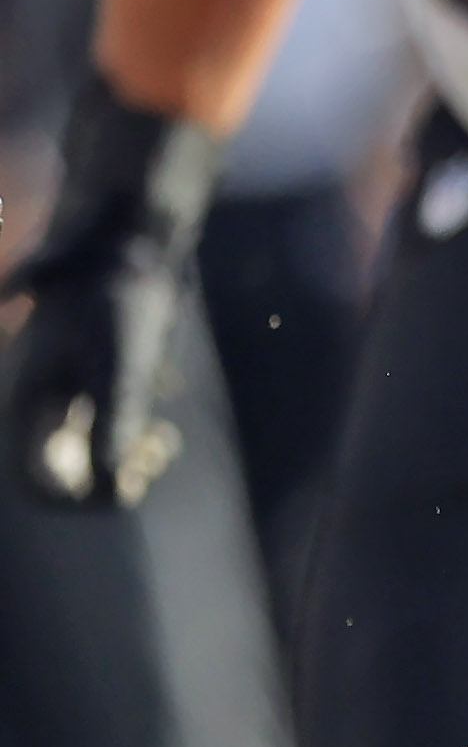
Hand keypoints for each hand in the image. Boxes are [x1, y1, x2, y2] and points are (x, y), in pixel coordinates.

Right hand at [1, 75, 221, 508]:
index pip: (41, 486)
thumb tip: (110, 493)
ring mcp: (65, 397)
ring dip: (129, 465)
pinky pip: (108, 439)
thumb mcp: (121, 370)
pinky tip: (161, 433)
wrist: (124, 244)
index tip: (126, 484)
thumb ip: (114, 429)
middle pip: (68, 482)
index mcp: (28, 406)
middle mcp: (39, 406)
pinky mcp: (93, 386)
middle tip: (151, 455)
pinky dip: (135, 445)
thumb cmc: (118, 302)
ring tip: (160, 441)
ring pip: (92, 462)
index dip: (82, 502)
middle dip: (114, 484)